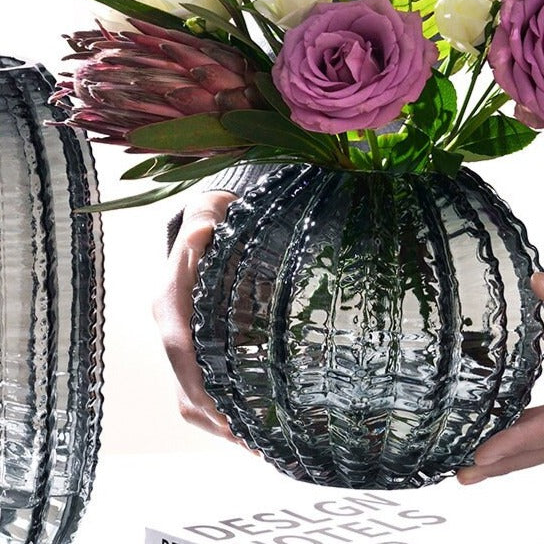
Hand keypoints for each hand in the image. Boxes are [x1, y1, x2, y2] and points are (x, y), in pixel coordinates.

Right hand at [154, 190, 240, 442]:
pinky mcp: (199, 351)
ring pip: (191, 397)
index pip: (180, 348)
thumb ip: (206, 219)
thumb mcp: (211, 212)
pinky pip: (204, 391)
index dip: (200, 383)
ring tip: (259, 445)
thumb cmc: (215, 219)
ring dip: (220, 424)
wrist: (210, 224)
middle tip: (255, 444)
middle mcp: (171, 329)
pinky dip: (225, 414)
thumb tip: (203, 231)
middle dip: (216, 418)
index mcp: (170, 302)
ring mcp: (183, 344)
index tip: (227, 414)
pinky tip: (253, 428)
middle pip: (185, 386)